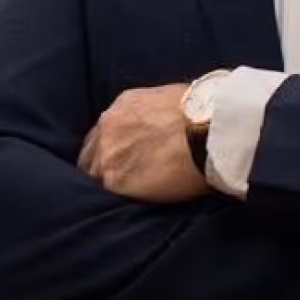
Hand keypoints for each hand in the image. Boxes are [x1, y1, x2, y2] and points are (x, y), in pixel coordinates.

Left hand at [79, 83, 208, 203]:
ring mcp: (107, 153)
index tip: (124, 158)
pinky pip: (108, 192)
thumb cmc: (202, 115)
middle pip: (92, 154)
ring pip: (95, 175)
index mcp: (122, 106)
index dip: (112, 148)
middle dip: (104, 166)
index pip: (103, 132)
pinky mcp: (114, 179)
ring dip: (111, 183)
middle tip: (125, 179)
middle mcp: (108, 127)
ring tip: (132, 193)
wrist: (206, 130)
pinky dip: (120, 197)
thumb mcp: (169, 100)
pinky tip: (135, 199)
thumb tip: (158, 128)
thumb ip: (151, 115)